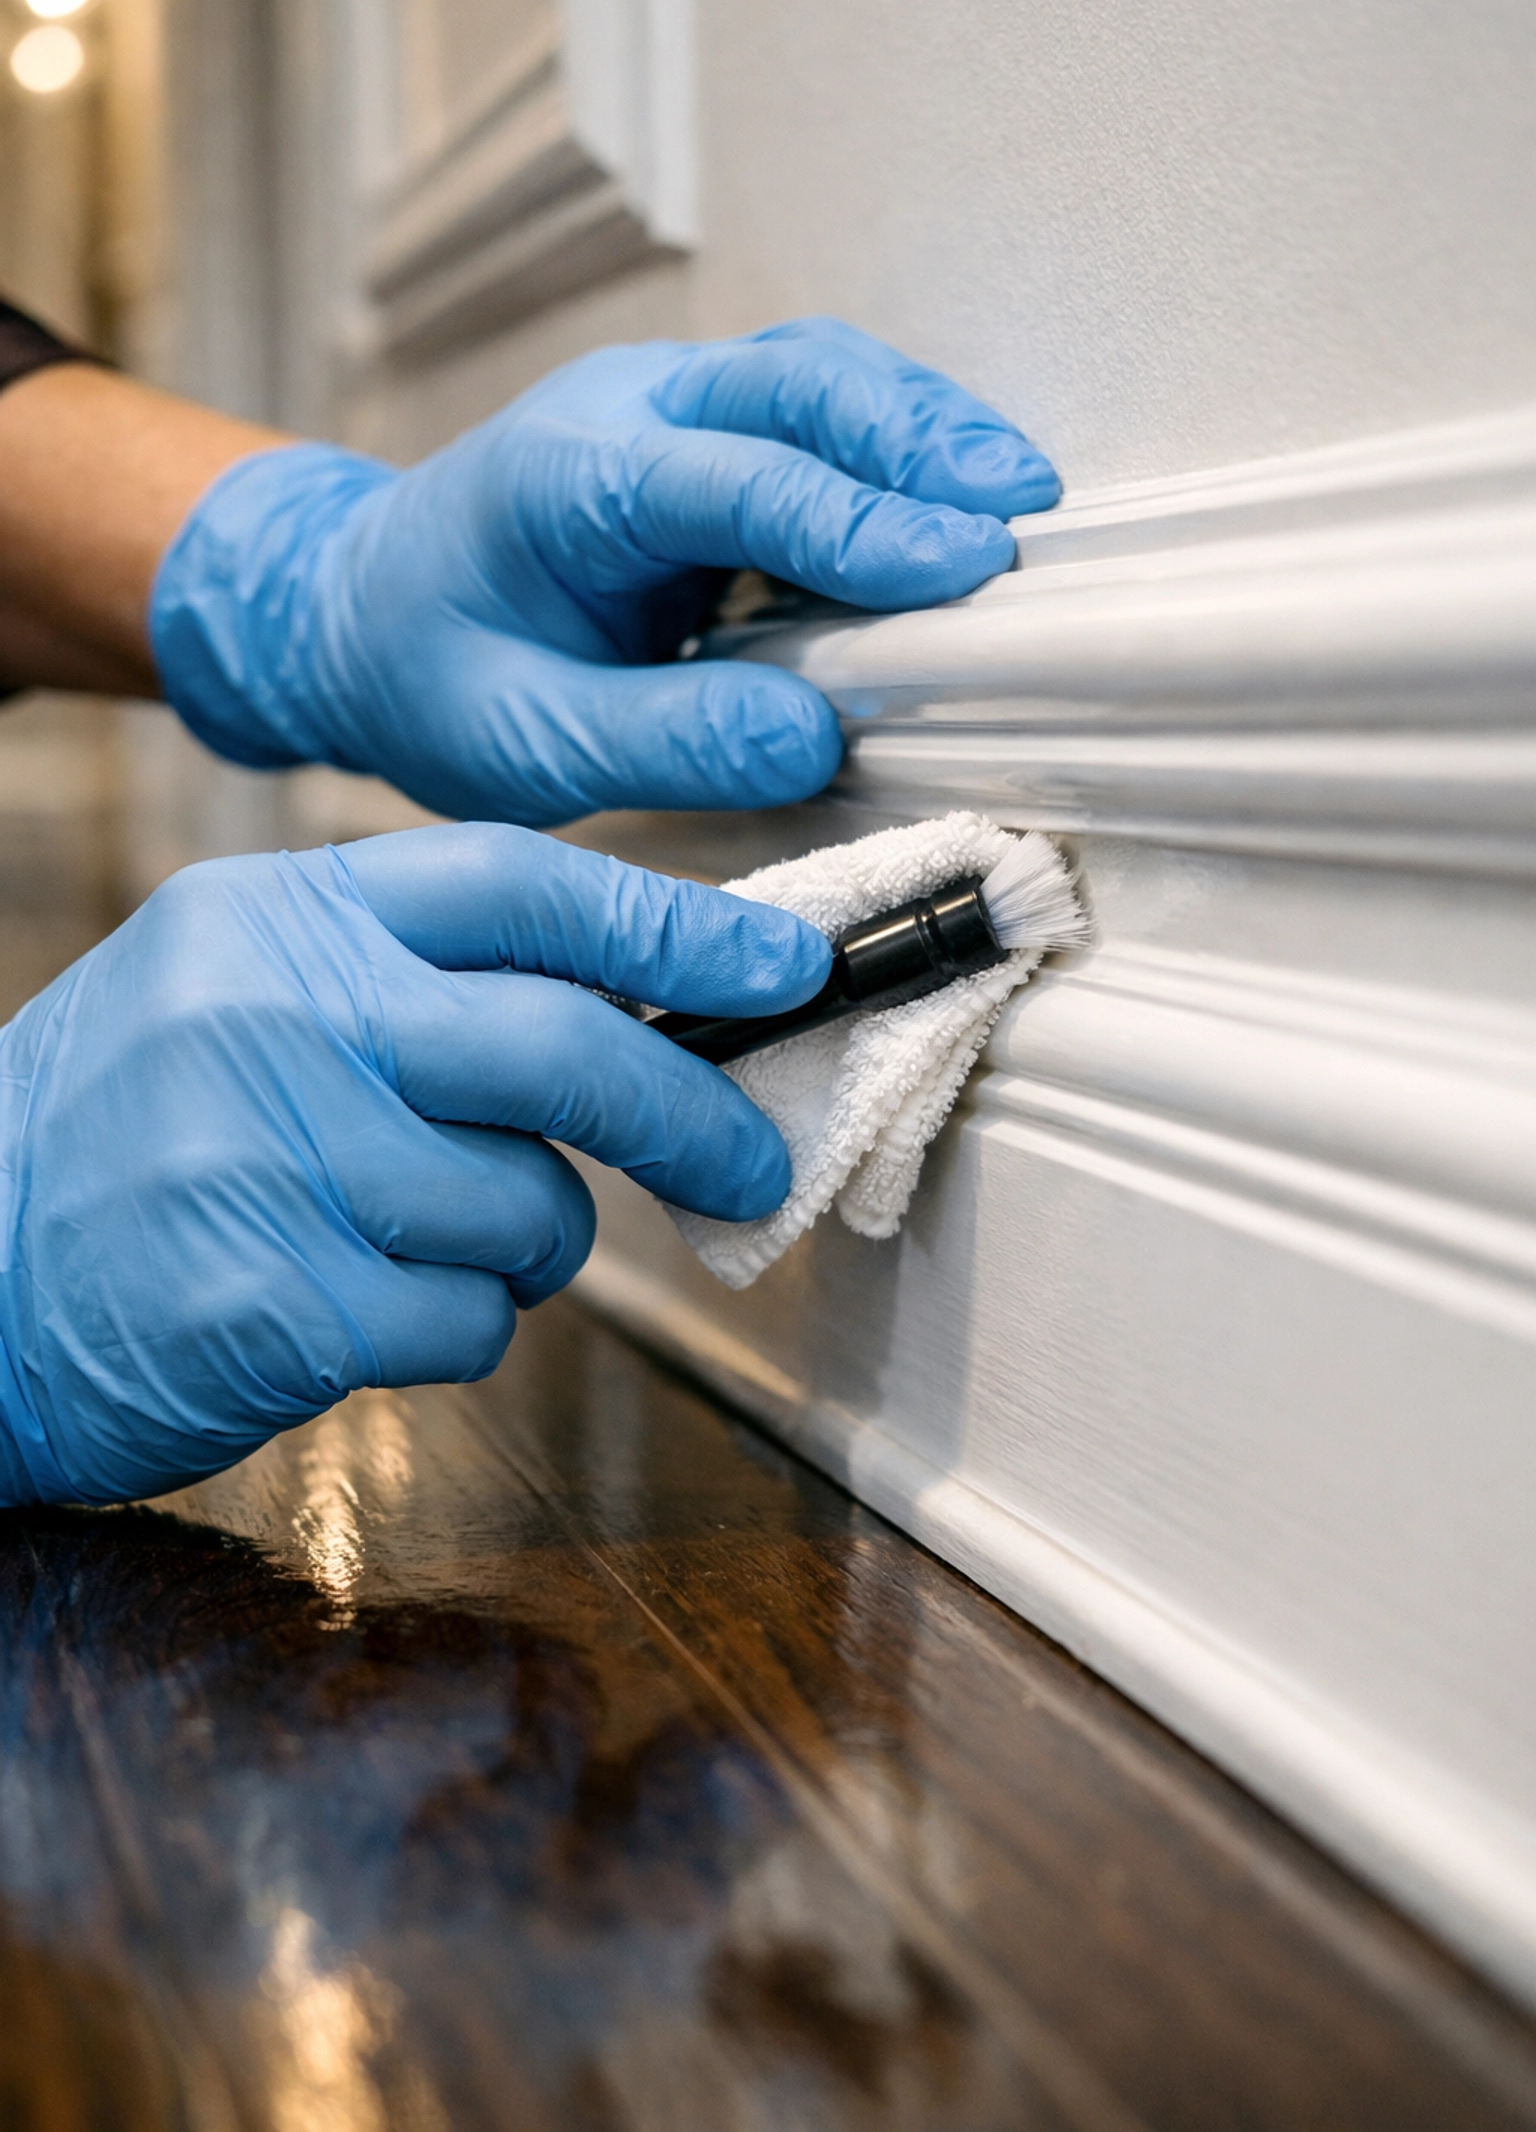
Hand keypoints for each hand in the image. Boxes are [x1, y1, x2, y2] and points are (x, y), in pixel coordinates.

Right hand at [0, 825, 830, 1504]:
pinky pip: (470, 1320)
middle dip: (686, 1111)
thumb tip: (629, 1001)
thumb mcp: (237, 990)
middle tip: (748, 1162)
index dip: (672, 922)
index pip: (519, 883)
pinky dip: (451, 1326)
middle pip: (563, 1046)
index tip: (787, 960)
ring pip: (528, 1205)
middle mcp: (281, 1016)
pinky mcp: (283, 1303)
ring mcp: (276, 1159)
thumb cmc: (124, 1135)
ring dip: (517, 1245)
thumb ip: (409, 979)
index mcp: (278, 918)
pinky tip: (355, 1307)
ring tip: (410, 1240)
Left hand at [149, 319, 1058, 823]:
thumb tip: (814, 738)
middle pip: (796, 383)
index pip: (734, 481)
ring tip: (1020, 500)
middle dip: (919, 441)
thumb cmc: (431, 677)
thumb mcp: (521, 743)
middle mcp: (624, 409)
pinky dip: (901, 446)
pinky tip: (961, 503)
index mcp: (562, 477)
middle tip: (1020, 514)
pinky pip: (820, 411)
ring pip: (821, 375)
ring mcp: (670, 404)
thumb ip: (663, 741)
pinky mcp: (709, 431)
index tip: (963, 569)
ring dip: (926, 429)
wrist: (358, 612)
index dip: (857, 524)